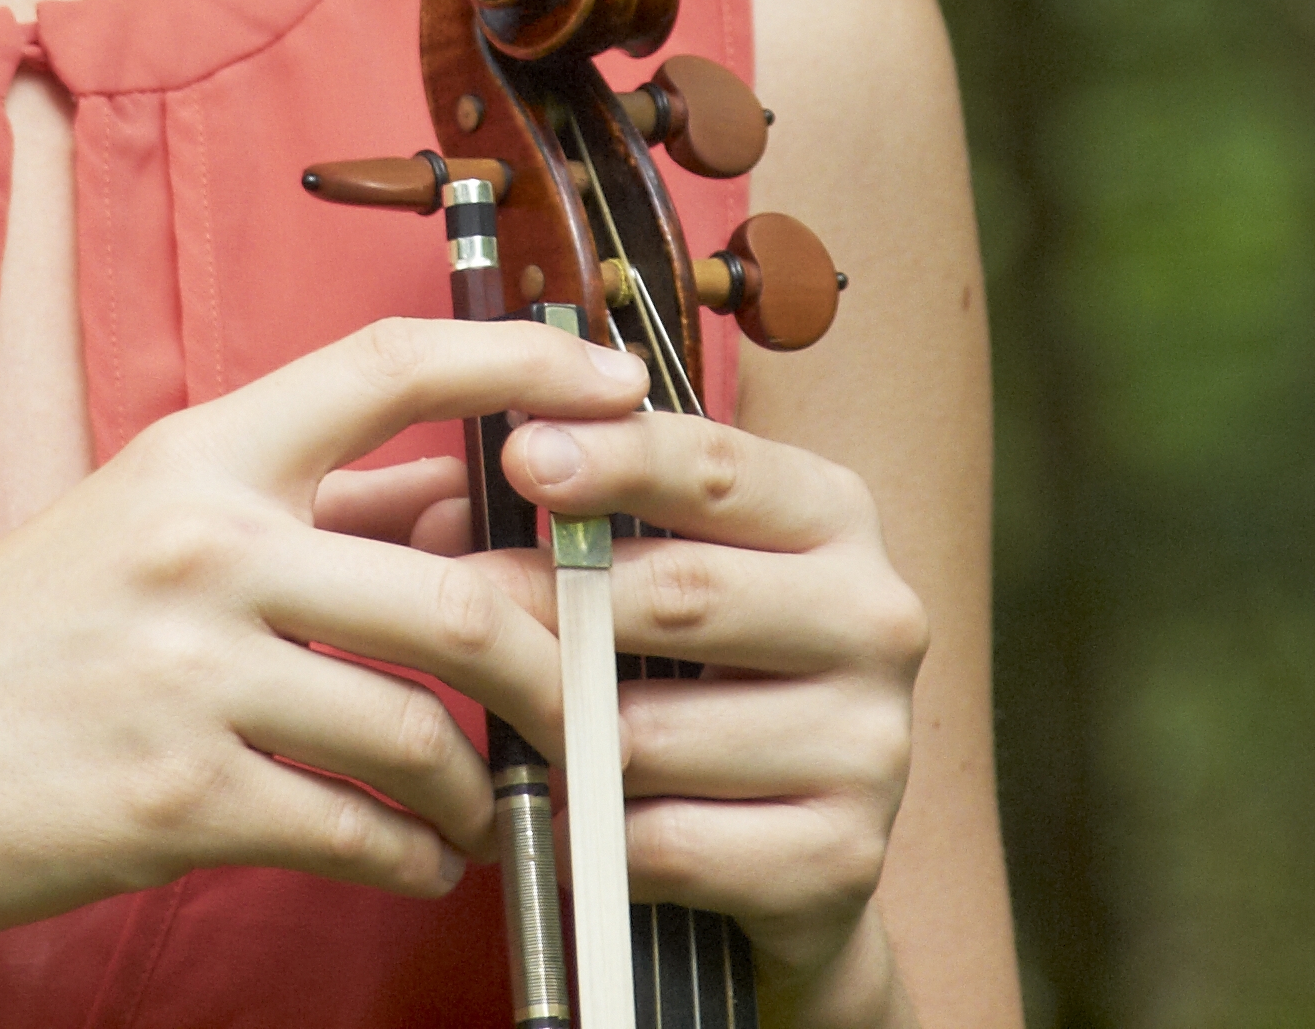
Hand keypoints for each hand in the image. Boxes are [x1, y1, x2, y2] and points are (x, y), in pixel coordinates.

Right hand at [0, 316, 650, 956]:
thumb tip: (459, 498)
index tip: (619, 385)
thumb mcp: (135, 531)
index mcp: (197, 451)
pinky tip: (413, 861)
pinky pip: (358, 831)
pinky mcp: (177, 799)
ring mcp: (190, 673)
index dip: (525, 361)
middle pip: (456, 587)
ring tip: (487, 806)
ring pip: (424, 728)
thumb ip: (293, 509)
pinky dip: (411, 856)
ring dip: (483, 783)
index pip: (392, 363)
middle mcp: (203, 544)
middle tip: (588, 699)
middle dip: (552, 662)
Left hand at [488, 406, 927, 999]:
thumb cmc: (702, 673)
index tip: (521, 456)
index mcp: (835, 517)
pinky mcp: (842, 858)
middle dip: (549, 599)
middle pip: (683, 593)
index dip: (616, 458)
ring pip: (658, 732)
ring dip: (558, 737)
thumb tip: (439, 507)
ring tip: (500, 729)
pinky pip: (668, 842)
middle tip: (454, 604)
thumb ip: (581, 521)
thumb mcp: (663, 568)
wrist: (795, 847)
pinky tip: (556, 822)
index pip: (718, 468)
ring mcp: (872, 745)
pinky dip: (589, 836)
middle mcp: (875, 618)